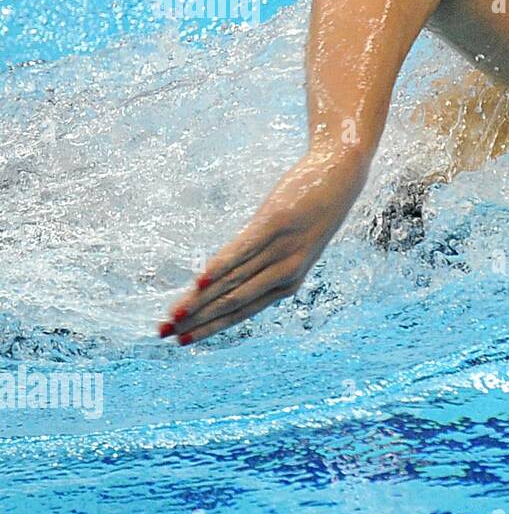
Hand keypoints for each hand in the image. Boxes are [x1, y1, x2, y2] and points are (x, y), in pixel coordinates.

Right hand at [160, 149, 367, 344]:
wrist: (339, 174)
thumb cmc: (311, 210)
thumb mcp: (290, 243)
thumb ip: (261, 262)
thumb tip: (225, 277)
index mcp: (289, 281)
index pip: (242, 311)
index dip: (210, 327)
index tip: (181, 340)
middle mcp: (286, 271)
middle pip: (232, 301)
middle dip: (197, 319)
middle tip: (163, 333)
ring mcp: (282, 248)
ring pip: (234, 281)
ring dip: (200, 300)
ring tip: (173, 314)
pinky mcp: (276, 223)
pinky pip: (242, 249)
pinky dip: (220, 266)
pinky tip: (199, 281)